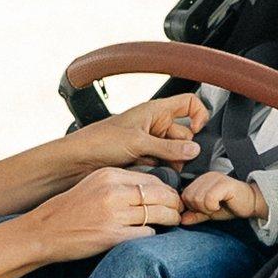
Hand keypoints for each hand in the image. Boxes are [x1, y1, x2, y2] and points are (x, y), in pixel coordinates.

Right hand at [33, 166, 182, 261]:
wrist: (44, 231)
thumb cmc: (68, 210)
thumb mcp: (93, 184)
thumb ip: (118, 183)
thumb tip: (147, 187)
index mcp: (108, 175)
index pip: (151, 178)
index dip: (167, 188)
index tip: (172, 195)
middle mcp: (113, 192)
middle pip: (159, 194)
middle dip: (174, 203)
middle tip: (179, 209)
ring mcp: (113, 214)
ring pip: (157, 213)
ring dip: (170, 218)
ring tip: (174, 221)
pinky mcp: (112, 236)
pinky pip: (146, 233)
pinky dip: (152, 234)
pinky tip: (151, 234)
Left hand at [70, 91, 207, 174]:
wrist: (79, 160)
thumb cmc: (100, 140)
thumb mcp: (138, 142)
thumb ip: (168, 147)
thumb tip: (194, 150)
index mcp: (155, 110)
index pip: (189, 103)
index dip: (199, 115)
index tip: (196, 132)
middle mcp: (156, 125)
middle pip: (185, 135)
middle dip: (182, 149)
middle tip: (172, 159)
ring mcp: (151, 142)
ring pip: (176, 153)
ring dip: (172, 162)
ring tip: (158, 168)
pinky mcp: (146, 158)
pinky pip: (164, 164)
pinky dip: (163, 170)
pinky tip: (153, 173)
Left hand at [182, 172, 265, 224]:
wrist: (252, 203)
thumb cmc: (232, 205)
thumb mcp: (209, 212)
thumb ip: (195, 214)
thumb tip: (181, 219)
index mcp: (201, 180)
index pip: (184, 195)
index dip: (193, 207)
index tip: (206, 209)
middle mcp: (207, 176)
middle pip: (189, 197)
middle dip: (200, 208)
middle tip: (214, 208)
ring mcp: (215, 178)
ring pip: (198, 198)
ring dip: (208, 208)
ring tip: (218, 206)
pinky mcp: (224, 183)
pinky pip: (209, 199)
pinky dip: (214, 207)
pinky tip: (222, 205)